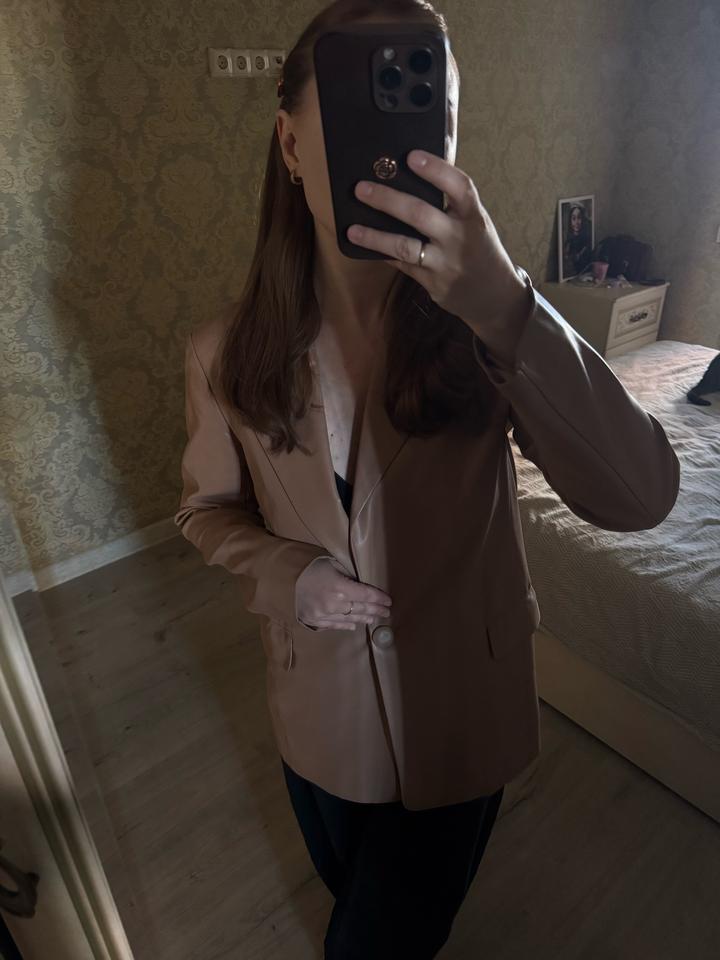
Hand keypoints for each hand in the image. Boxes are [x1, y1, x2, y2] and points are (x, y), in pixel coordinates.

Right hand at [295, 557, 392, 631]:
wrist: (282, 578)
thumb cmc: (309, 566)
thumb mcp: (331, 563)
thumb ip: (347, 575)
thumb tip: (360, 584)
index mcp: (340, 587)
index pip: (366, 594)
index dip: (379, 598)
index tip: (389, 601)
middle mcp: (334, 604)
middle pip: (361, 608)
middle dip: (376, 610)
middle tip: (386, 612)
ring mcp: (324, 615)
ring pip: (350, 619)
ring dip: (363, 618)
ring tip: (373, 618)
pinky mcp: (314, 621)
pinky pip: (334, 625)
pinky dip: (346, 625)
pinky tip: (354, 625)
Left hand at [347, 149, 531, 342]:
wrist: (494, 295)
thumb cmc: (479, 248)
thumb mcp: (476, 222)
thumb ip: (453, 201)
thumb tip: (420, 168)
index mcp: (474, 216)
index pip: (459, 187)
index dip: (436, 169)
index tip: (411, 156)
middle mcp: (459, 239)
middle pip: (420, 214)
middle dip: (388, 200)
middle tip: (361, 188)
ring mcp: (445, 263)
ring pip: (405, 246)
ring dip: (375, 236)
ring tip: (352, 228)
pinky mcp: (433, 283)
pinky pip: (402, 265)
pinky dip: (383, 254)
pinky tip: (365, 246)